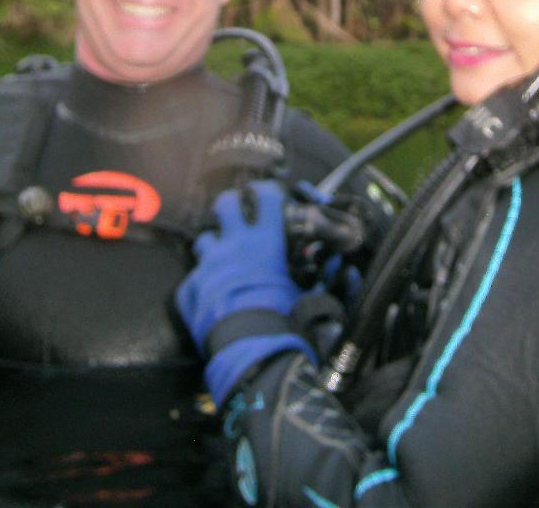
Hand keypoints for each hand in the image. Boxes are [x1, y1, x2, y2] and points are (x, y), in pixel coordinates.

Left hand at [176, 181, 312, 405]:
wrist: (251, 349)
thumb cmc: (284, 320)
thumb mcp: (309, 294)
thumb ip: (322, 277)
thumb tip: (347, 272)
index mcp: (265, 242)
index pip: (265, 198)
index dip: (265, 190)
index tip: (264, 192)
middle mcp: (234, 246)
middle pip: (225, 205)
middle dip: (229, 204)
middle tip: (234, 212)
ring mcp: (210, 265)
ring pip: (204, 239)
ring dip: (213, 247)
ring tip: (222, 260)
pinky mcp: (192, 288)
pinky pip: (193, 279)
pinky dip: (202, 285)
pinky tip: (210, 296)